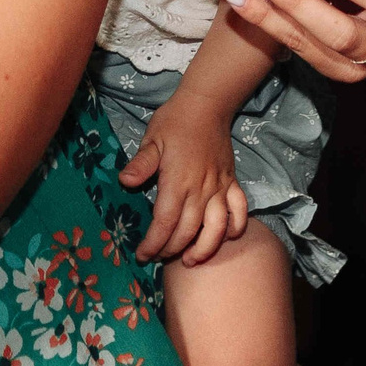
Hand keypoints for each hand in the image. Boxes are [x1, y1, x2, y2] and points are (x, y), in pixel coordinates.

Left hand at [117, 96, 250, 264]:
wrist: (207, 105)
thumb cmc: (175, 122)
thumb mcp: (152, 139)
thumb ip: (141, 164)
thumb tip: (125, 182)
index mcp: (177, 181)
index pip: (165, 222)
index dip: (153, 243)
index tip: (142, 254)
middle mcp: (200, 189)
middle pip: (188, 231)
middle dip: (171, 250)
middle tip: (158, 258)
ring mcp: (219, 187)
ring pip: (217, 227)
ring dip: (204, 248)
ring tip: (190, 260)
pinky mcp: (231, 182)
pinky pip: (239, 210)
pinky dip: (237, 227)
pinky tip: (226, 238)